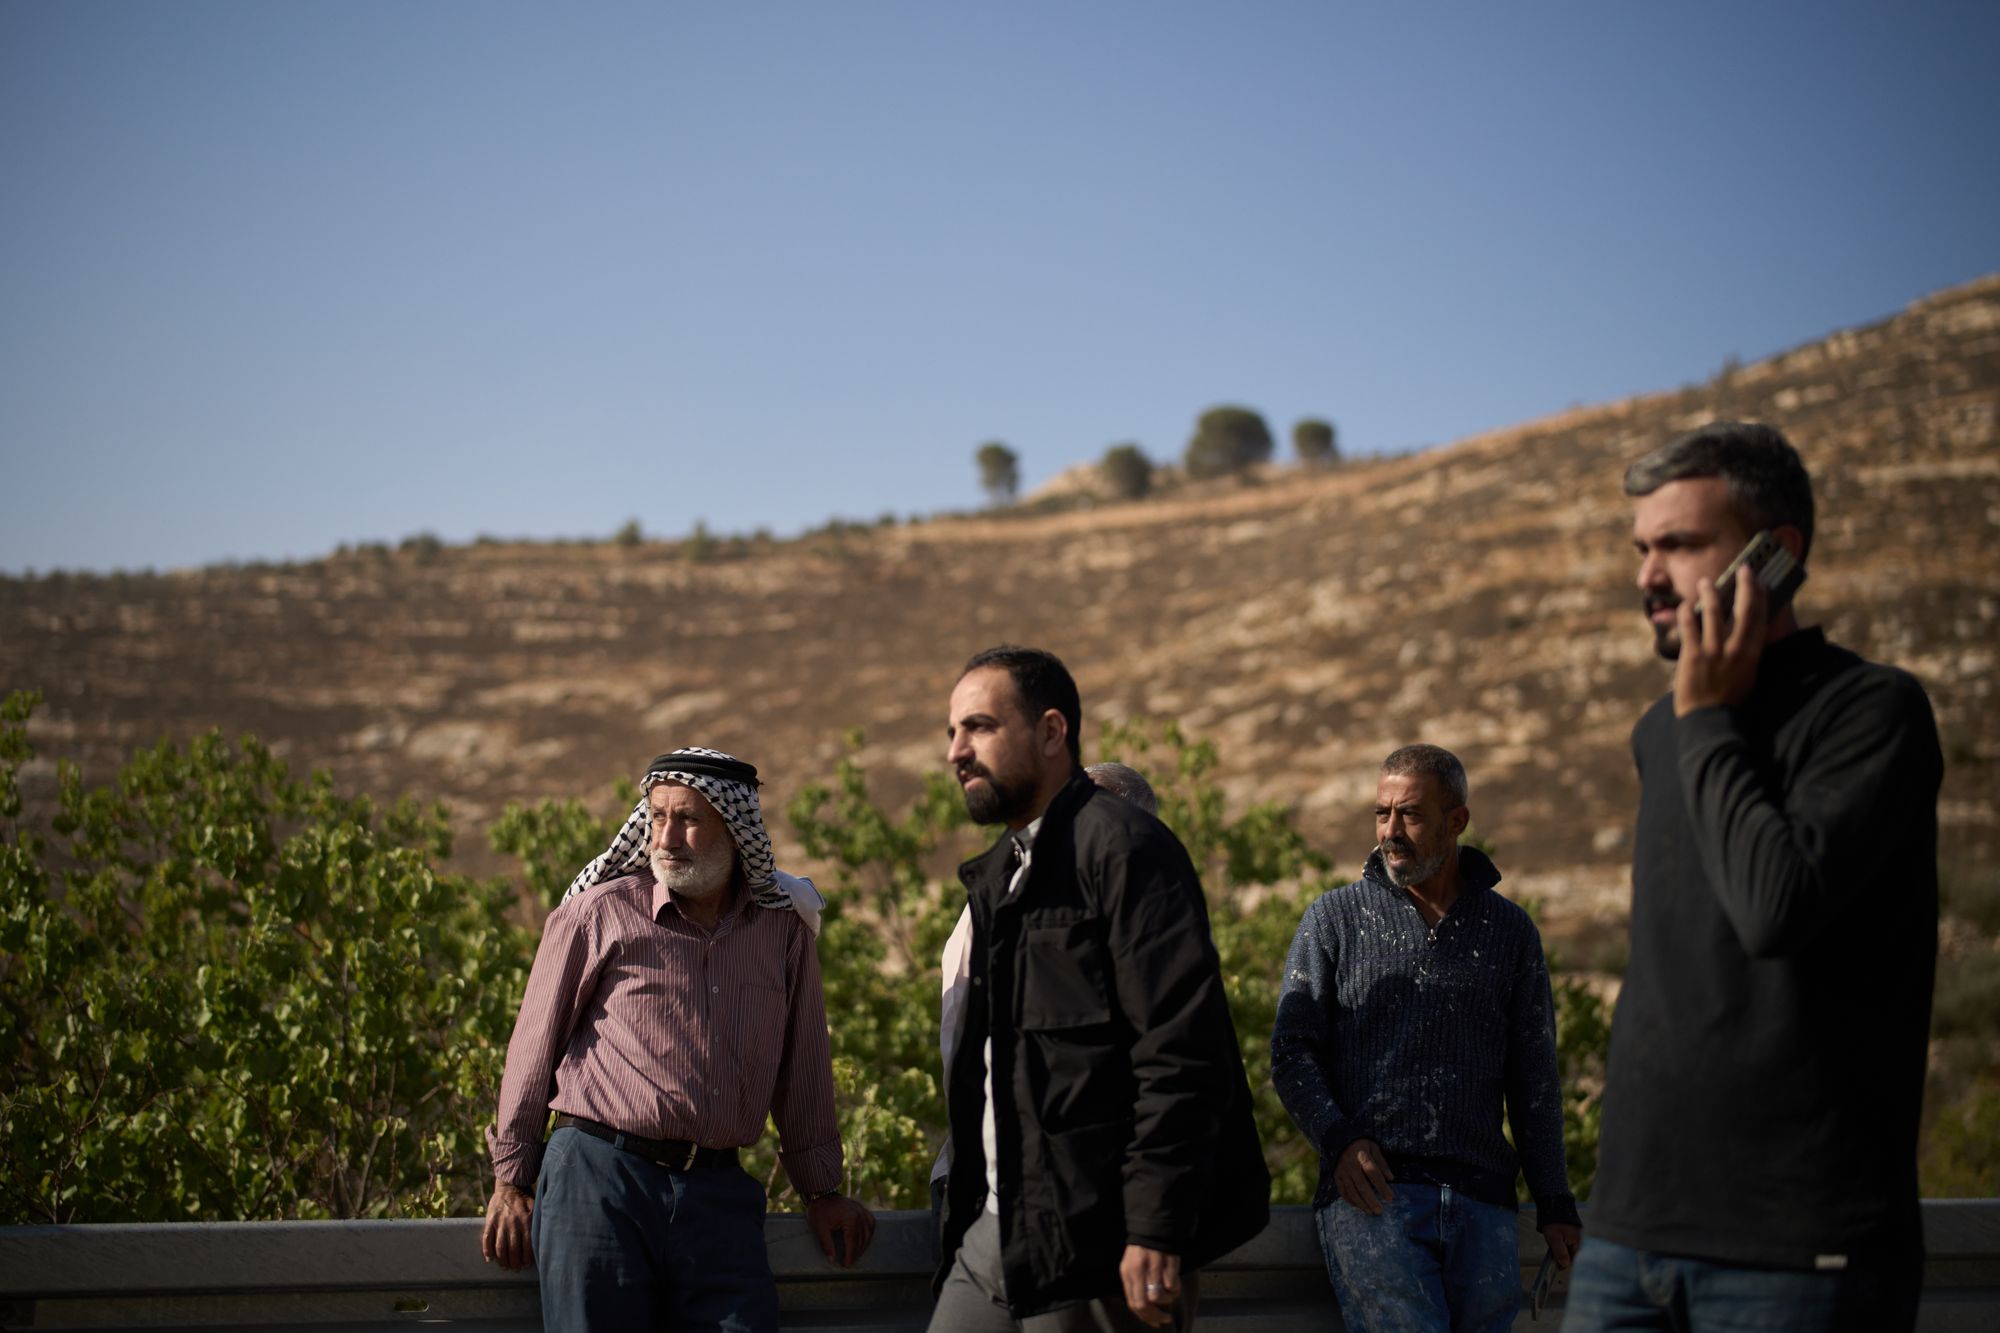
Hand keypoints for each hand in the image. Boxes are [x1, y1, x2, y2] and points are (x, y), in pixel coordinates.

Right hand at [480, 1182, 533, 1269]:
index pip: (528, 1245)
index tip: (527, 1265)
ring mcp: (500, 1222)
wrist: (510, 1186)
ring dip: (502, 1260)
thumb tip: (546, 1241)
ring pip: (500, 1247)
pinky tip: (490, 1259)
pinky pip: (486, 1238)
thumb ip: (539, 1223)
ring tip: (505, 1267)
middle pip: (513, 1249)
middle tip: (516, 1269)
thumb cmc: (526, 1199)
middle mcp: (513, 1222)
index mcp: (527, 1220)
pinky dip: (487, 1251)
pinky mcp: (490, 1220)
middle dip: (515, 1262)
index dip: (527, 1258)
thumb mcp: (537, 1208)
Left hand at [807, 1192, 875, 1266]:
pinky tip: (865, 1239)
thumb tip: (832, 1260)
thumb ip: (827, 1244)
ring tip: (856, 1255)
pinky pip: (871, 1223)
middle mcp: (860, 1215)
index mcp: (851, 1219)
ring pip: (868, 1233)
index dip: (850, 1256)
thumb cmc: (820, 1210)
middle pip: (861, 1239)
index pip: (853, 1243)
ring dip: (864, 1245)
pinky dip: (869, 1232)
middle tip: (850, 1263)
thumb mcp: (820, 1228)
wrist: (821, 1193)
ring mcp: (862, 1211)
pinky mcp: (862, 1209)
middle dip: (856, 1253)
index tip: (846, 1265)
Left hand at [1118, 1243, 1181, 1328]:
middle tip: (1165, 1319)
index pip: (1133, 1303)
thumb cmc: (1142, 1252)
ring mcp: (1153, 1267)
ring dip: (1167, 1301)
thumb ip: (1133, 1287)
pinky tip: (1175, 1284)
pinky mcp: (1167, 1263)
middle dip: (1156, 1316)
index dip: (1145, 1317)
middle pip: (1144, 1304)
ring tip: (1169, 1295)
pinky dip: (1175, 1290)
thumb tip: (1142, 1310)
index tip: (1155, 1323)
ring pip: (1159, 1297)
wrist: (1153, 1228)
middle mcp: (1138, 1272)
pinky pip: (1172, 1286)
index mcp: (1127, 1274)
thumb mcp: (1130, 1268)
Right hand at [1334, 1138, 1395, 1214]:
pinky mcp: (1336, 1177)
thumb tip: (1390, 1178)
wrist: (1340, 1141)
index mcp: (1362, 1156)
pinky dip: (1350, 1201)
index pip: (1373, 1173)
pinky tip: (1359, 1207)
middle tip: (1379, 1210)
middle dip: (1371, 1200)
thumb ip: (1382, 1163)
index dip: (1382, 1186)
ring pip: (1351, 1191)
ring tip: (1370, 1212)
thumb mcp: (1373, 1148)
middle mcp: (1350, 1165)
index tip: (1390, 1198)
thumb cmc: (1361, 1145)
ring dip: (1361, 1203)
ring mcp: (1342, 1172)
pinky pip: (1343, 1192)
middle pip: (1361, 1185)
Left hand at [1542, 1221, 1580, 1269]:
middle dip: (1563, 1256)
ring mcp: (1579, 1237)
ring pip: (1570, 1250)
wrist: (1553, 1207)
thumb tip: (1564, 1264)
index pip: (1574, 1260)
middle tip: (1553, 1252)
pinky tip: (1557, 1241)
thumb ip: (1560, 1252)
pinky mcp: (1575, 1234)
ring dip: (1562, 1250)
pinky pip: (1570, 1244)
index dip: (1564, 1264)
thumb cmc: (1554, 1222)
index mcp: (1579, 1242)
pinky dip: (1563, 1245)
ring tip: (1554, 1243)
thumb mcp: (1554, 1238)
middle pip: (1573, 1255)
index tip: (1556, 1266)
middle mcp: (1582, 1240)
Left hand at [1673, 563, 1766, 715]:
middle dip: (1744, 586)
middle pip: (1743, 609)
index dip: (1759, 596)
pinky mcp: (1693, 655)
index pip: (1760, 617)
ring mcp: (1714, 651)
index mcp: (1752, 654)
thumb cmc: (1728, 698)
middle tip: (1742, 569)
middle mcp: (1736, 649)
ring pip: (1713, 612)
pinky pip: (1689, 626)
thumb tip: (1747, 630)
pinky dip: (1687, 612)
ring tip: (1706, 582)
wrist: (1710, 720)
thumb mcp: (1747, 674)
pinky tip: (1685, 605)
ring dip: (1710, 592)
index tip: (1758, 580)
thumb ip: (1747, 652)